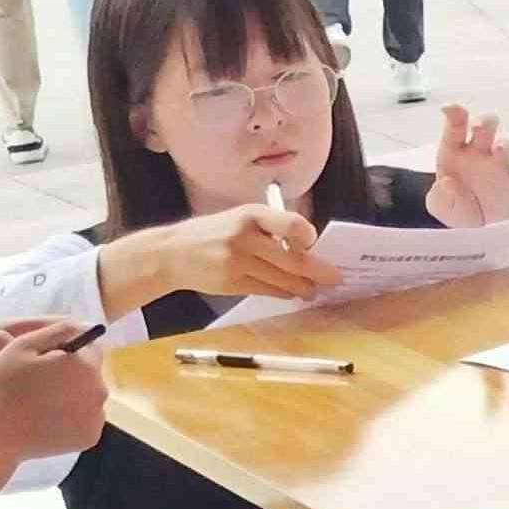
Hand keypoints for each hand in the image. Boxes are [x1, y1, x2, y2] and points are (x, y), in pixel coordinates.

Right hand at [0, 324, 108, 462]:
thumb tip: (84, 324)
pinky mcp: (90, 437)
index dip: (69, 350)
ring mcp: (96, 416)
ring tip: (40, 402)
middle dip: (72, 373)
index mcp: (84, 365)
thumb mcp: (23, 346)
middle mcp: (99, 390)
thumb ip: (57, 331)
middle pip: (91, 372)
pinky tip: (46, 419)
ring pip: (89, 396)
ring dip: (72, 395)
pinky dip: (71, 417)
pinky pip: (85, 418)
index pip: (91, 347)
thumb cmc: (3, 386)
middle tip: (39, 383)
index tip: (48, 359)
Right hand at [156, 202, 335, 301]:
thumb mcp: (239, 218)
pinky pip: (268, 290)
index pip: (292, 224)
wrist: (173, 253)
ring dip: (304, 287)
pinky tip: (293, 293)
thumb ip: (270, 229)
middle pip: (294, 260)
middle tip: (335, 278)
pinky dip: (285, 293)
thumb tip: (308, 248)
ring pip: (284, 280)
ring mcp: (238, 262)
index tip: (313, 243)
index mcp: (251, 214)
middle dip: (319, 272)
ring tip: (315, 289)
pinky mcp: (232, 283)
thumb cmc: (214, 233)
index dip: (308, 236)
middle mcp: (245, 237)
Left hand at [425, 106, 508, 227]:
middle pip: (484, 128)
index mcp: (456, 152)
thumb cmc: (459, 208)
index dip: (455, 116)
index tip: (449, 108)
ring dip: (504, 145)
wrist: (486, 229)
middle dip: (484, 123)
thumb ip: (439, 197)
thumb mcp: (439, 205)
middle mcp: (480, 153)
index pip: (455, 128)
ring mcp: (500, 166)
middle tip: (479, 126)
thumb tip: (446, 183)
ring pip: (506, 146)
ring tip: (498, 149)